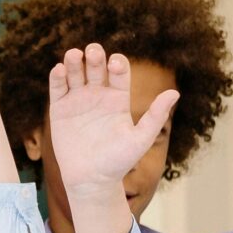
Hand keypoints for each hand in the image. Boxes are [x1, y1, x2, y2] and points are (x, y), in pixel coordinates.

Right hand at [46, 44, 179, 193]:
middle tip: (93, 51)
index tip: (115, 64)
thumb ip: (156, 116)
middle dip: (95, 56)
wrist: (91, 180)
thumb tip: (174, 93)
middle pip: (96, 67)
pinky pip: (58, 88)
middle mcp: (98, 96)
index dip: (117, 63)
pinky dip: (57, 77)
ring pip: (76, 73)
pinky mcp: (59, 109)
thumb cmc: (118, 162)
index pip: (118, 72)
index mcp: (118, 99)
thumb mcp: (140, 139)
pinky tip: (60, 69)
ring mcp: (78, 101)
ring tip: (74, 55)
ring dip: (74, 61)